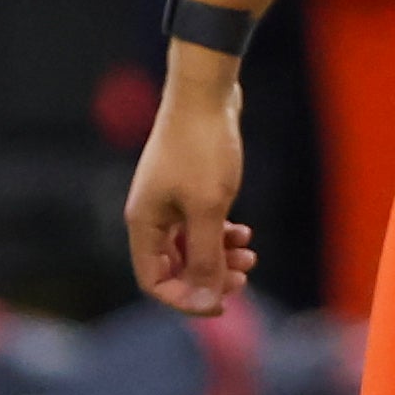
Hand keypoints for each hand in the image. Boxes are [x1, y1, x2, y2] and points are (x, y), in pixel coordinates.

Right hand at [125, 57, 259, 315]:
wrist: (206, 93)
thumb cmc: (202, 149)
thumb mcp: (208, 209)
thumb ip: (206, 258)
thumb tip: (206, 300)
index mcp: (144, 223)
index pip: (154, 281)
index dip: (186, 299)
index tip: (222, 302)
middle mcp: (151, 215)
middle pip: (175, 267)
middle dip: (209, 278)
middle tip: (244, 278)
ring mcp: (168, 199)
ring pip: (192, 246)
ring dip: (220, 256)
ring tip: (251, 254)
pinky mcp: (187, 186)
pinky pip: (200, 225)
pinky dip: (221, 233)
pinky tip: (244, 232)